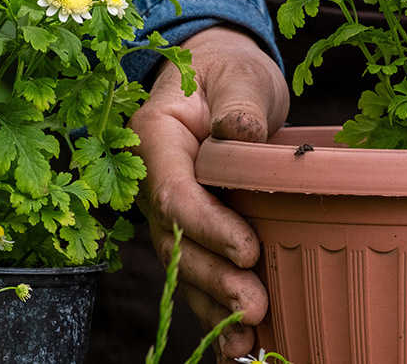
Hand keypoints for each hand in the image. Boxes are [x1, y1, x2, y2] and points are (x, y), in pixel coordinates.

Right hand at [129, 26, 288, 360]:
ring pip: (182, 264)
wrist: (218, 74)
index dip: (208, 226)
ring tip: (248, 339)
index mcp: (154, 138)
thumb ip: (239, 103)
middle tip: (255, 306)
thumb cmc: (228, 69)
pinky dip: (212, 305)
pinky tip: (236, 343)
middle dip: (213, 278)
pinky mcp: (189, 227)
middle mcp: (151, 180)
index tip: (249, 249)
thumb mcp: (238, 73)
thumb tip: (238, 133)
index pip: (173, 192)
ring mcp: (166, 209)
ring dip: (212, 302)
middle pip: (175, 240)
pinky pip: (194, 270)